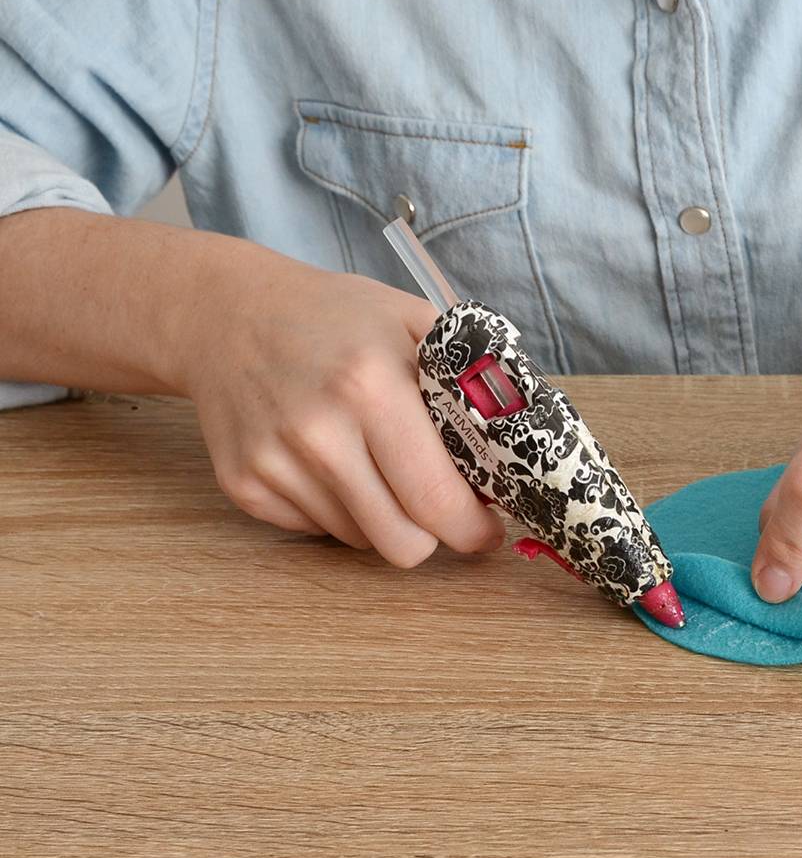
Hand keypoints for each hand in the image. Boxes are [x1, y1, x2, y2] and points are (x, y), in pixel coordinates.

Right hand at [177, 253, 503, 566]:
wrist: (226, 314)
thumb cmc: (336, 318)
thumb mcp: (413, 322)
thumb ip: (470, 381)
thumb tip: (518, 446)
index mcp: (371, 387)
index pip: (436, 498)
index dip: (475, 527)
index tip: (489, 527)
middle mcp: (318, 432)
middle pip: (403, 543)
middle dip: (437, 535)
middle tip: (445, 509)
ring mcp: (275, 464)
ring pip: (364, 542)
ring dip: (387, 517)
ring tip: (378, 463)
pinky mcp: (244, 487)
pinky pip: (319, 531)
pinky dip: (339, 509)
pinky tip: (331, 460)